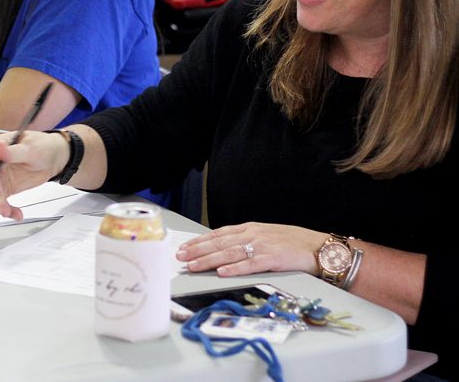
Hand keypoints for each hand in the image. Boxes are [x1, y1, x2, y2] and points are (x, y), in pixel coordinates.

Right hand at [0, 131, 67, 220]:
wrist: (53, 157)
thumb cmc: (42, 147)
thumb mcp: (31, 149)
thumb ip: (14, 151)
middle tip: (3, 205)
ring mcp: (0, 175)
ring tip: (9, 213)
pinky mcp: (6, 187)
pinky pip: (1, 200)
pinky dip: (7, 209)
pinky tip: (16, 213)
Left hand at [176, 222, 327, 276]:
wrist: (320, 247)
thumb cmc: (294, 243)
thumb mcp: (266, 236)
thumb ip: (247, 240)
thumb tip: (225, 248)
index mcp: (250, 228)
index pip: (219, 234)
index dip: (199, 241)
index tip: (184, 247)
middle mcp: (253, 235)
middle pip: (219, 243)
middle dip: (197, 250)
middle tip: (180, 257)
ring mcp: (263, 246)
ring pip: (229, 253)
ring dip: (208, 260)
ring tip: (193, 265)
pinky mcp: (274, 259)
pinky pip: (250, 264)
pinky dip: (235, 268)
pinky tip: (222, 272)